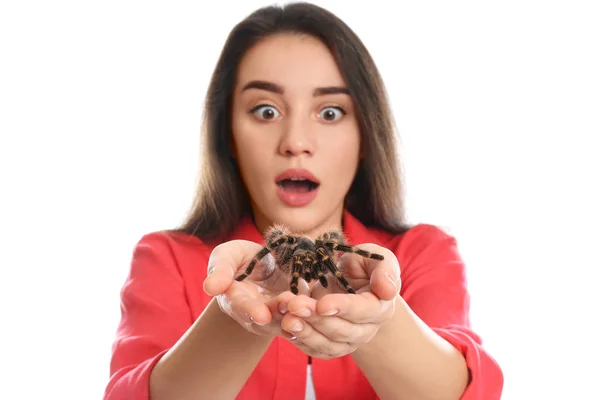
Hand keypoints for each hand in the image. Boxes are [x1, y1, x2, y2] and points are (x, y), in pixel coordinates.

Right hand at [202, 240, 309, 338]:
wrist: (266, 264)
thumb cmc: (240, 259)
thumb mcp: (227, 256)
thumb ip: (220, 269)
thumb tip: (211, 287)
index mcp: (235, 300)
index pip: (241, 306)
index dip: (251, 311)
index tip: (261, 316)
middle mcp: (256, 313)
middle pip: (267, 318)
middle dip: (278, 315)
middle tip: (290, 308)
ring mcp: (278, 314)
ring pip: (288, 319)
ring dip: (297, 314)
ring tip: (306, 306)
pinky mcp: (297, 311)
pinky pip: (305, 315)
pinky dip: (313, 312)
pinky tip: (322, 307)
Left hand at [279, 243, 400, 358]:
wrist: (351, 283)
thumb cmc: (364, 267)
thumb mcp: (376, 258)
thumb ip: (385, 270)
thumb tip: (388, 291)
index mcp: (380, 307)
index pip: (363, 311)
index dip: (342, 308)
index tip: (322, 304)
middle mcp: (366, 330)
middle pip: (341, 330)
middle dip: (315, 318)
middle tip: (293, 304)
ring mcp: (348, 342)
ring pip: (327, 344)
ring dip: (305, 332)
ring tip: (286, 318)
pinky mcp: (331, 346)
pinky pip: (315, 349)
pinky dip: (299, 340)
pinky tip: (284, 327)